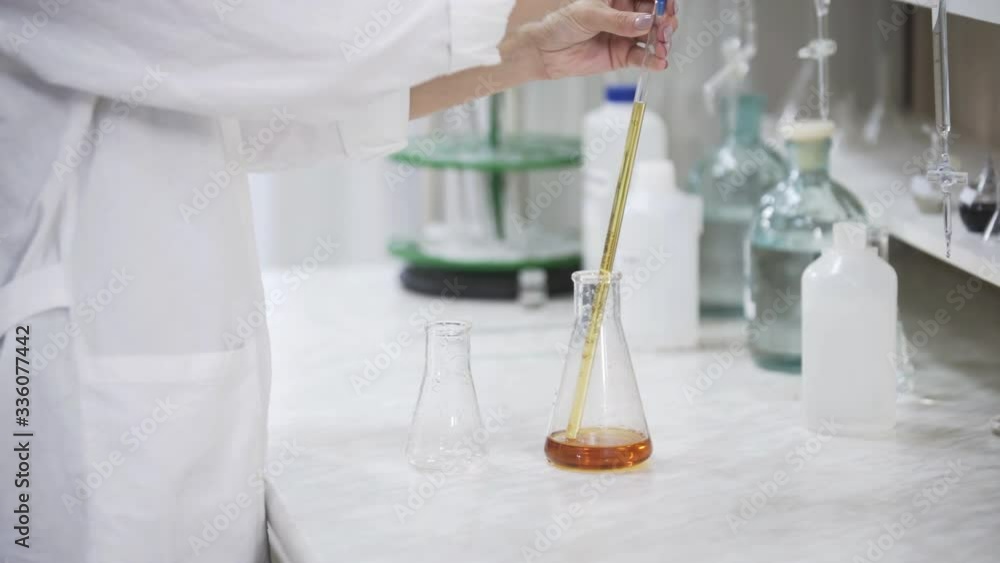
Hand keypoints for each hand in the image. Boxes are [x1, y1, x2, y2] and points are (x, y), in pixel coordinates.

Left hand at [521, 0, 678, 79]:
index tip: (667, 7)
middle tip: (667, 28)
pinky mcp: (622, 56)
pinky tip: (659, 62)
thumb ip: (618, 20)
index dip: (661, 1)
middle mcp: (626, 15)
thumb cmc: (562, 24)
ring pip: (653, 37)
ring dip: (662, 41)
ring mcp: (626, 36)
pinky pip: (642, 58)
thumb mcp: (590, 15)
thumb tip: (645, 22)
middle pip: (655, 16)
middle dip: (665, 21)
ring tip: (662, 46)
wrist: (545, 51)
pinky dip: (653, 61)